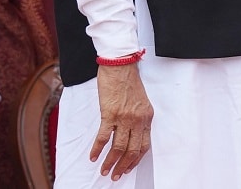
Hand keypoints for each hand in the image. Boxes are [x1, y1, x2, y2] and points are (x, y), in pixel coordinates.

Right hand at [91, 63, 153, 179]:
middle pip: (132, 150)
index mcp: (147, 117)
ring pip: (118, 148)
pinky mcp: (110, 114)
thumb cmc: (128, 80)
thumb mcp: (140, 100)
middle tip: (116, 175)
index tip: (129, 167)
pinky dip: (97, 149)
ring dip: (111, 162)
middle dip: (123, 166)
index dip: (136, 159)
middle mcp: (138, 119)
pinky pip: (104, 137)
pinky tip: (93, 156)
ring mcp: (124, 118)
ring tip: (104, 170)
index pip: (144, 145)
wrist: (119, 64)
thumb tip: (131, 131)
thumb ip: (138, 116)